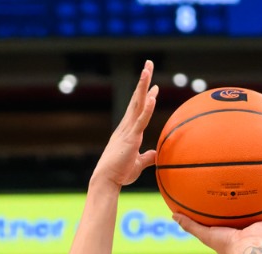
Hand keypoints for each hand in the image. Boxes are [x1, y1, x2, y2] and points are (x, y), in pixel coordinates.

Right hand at [92, 61, 159, 191]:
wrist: (106, 181)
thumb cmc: (119, 174)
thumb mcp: (137, 164)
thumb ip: (146, 157)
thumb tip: (155, 154)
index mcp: (128, 131)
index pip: (138, 109)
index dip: (146, 96)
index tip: (153, 85)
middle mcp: (127, 126)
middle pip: (136, 99)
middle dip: (143, 81)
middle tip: (148, 65)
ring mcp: (128, 131)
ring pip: (137, 104)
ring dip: (143, 86)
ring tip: (147, 70)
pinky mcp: (131, 139)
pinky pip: (141, 121)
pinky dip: (147, 109)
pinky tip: (152, 97)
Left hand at [172, 207, 261, 253]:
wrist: (247, 251)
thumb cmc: (226, 244)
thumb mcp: (205, 233)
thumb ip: (190, 225)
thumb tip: (173, 215)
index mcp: (238, 233)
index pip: (236, 219)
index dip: (235, 210)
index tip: (232, 200)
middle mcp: (253, 230)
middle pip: (256, 215)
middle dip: (257, 205)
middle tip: (257, 191)